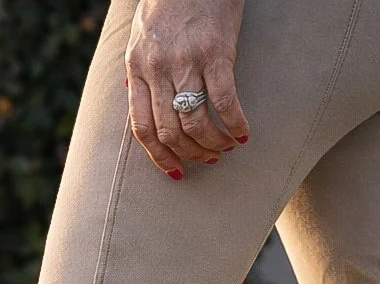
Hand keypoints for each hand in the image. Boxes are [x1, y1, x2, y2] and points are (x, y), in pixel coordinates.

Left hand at [126, 0, 248, 178]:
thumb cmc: (173, 1)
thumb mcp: (143, 34)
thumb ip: (140, 68)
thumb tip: (136, 97)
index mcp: (137, 67)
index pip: (142, 127)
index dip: (159, 157)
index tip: (176, 171)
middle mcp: (157, 68)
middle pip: (170, 132)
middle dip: (191, 154)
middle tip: (209, 158)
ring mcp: (185, 61)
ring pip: (195, 123)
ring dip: (214, 144)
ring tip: (228, 146)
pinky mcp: (215, 53)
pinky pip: (224, 103)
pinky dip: (235, 125)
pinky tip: (243, 132)